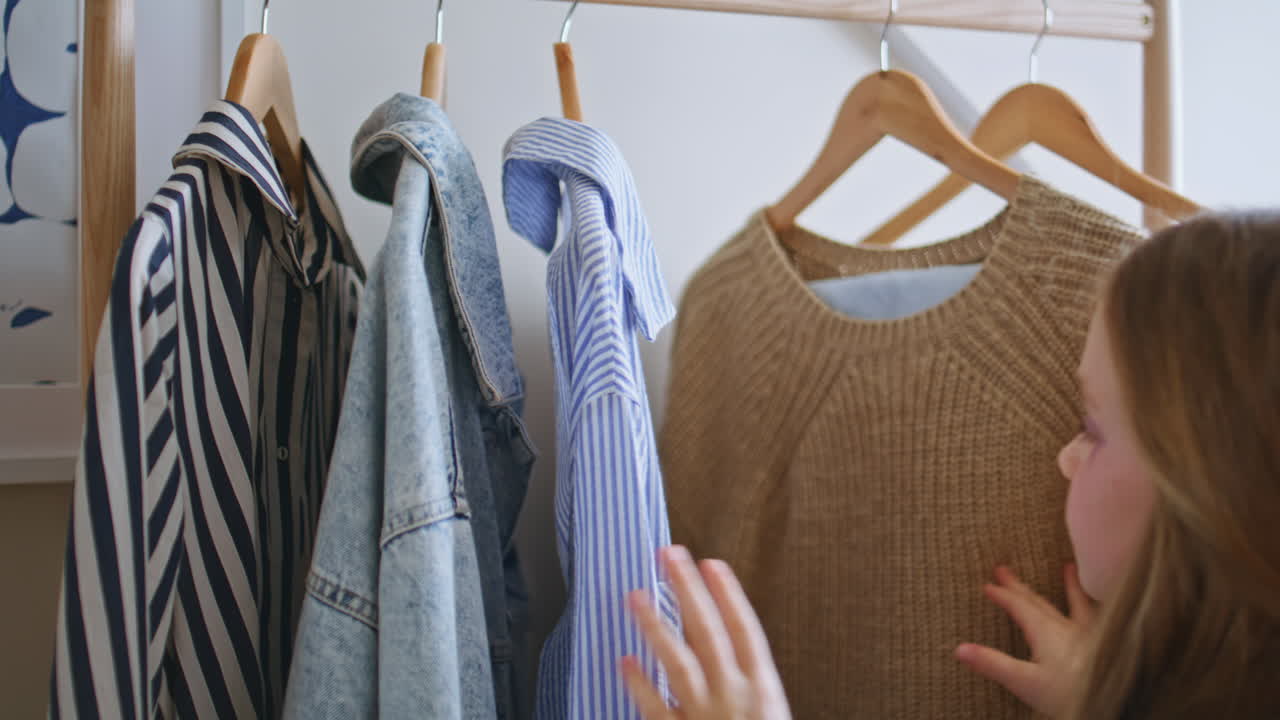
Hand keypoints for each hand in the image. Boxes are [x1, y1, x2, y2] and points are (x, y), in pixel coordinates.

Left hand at [623, 546, 791, 719]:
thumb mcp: (776, 712)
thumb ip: (759, 687)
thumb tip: (745, 662)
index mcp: (763, 688)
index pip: (744, 629)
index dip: (727, 593)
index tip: (711, 564)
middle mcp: (731, 694)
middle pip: (707, 632)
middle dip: (688, 590)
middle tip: (670, 556)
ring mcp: (702, 713)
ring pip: (677, 662)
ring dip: (655, 625)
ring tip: (636, 595)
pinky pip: (654, 706)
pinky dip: (638, 682)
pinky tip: (625, 660)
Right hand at [955, 564, 1096, 718]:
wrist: (1115, 703)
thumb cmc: (1069, 695)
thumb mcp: (1024, 681)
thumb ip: (992, 663)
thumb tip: (960, 649)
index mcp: (1046, 632)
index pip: (1019, 607)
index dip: (1003, 595)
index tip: (988, 585)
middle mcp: (1068, 628)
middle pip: (1040, 602)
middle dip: (1020, 587)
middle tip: (1005, 569)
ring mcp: (1090, 636)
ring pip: (1076, 604)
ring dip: (1070, 586)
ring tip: (1069, 568)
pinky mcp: (1108, 646)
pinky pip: (1100, 619)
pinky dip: (1097, 607)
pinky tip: (1103, 607)